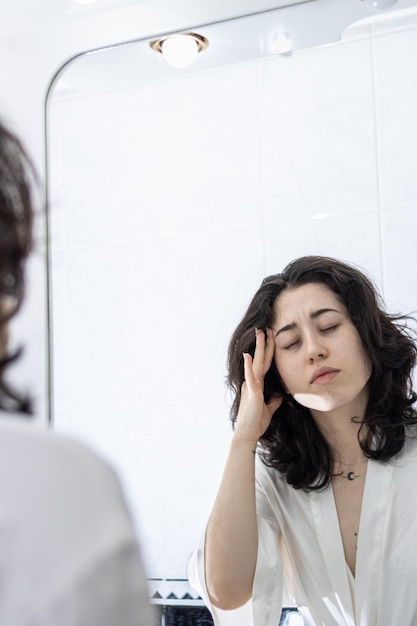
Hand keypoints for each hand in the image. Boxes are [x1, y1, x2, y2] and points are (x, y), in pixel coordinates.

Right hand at [234, 328, 282, 443]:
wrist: (247, 434)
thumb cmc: (256, 422)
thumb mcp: (269, 409)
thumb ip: (274, 400)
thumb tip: (281, 394)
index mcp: (257, 385)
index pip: (264, 363)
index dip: (268, 350)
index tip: (271, 337)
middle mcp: (253, 382)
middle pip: (260, 358)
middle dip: (264, 343)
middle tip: (267, 327)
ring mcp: (252, 386)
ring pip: (256, 363)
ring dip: (258, 347)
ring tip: (260, 333)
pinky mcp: (252, 393)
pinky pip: (251, 377)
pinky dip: (249, 366)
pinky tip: (248, 355)